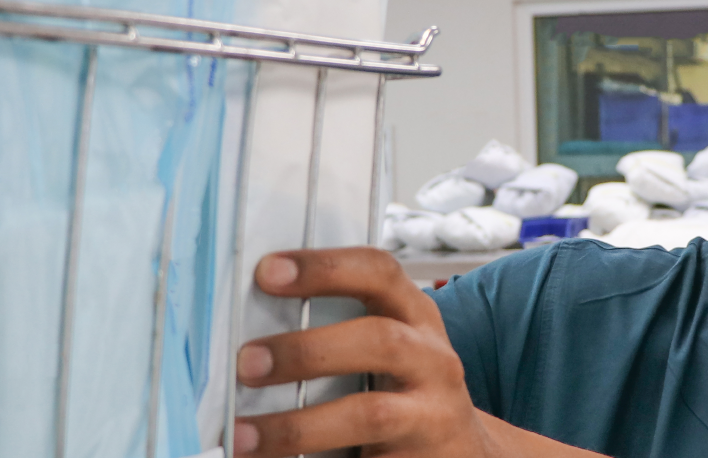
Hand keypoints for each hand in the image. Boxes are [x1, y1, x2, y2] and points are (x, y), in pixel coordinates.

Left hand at [234, 247, 497, 457]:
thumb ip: (339, 332)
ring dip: (299, 426)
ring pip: (372, 414)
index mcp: (416, 317)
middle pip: (378, 340)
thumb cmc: (406, 390)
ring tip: (245, 436)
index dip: (325, 268)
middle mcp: (433, 360)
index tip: (267, 272)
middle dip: (306, 351)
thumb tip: (246, 336)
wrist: (462, 452)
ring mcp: (433, 415)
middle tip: (246, 364)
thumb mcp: (389, 349)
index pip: (379, 273)